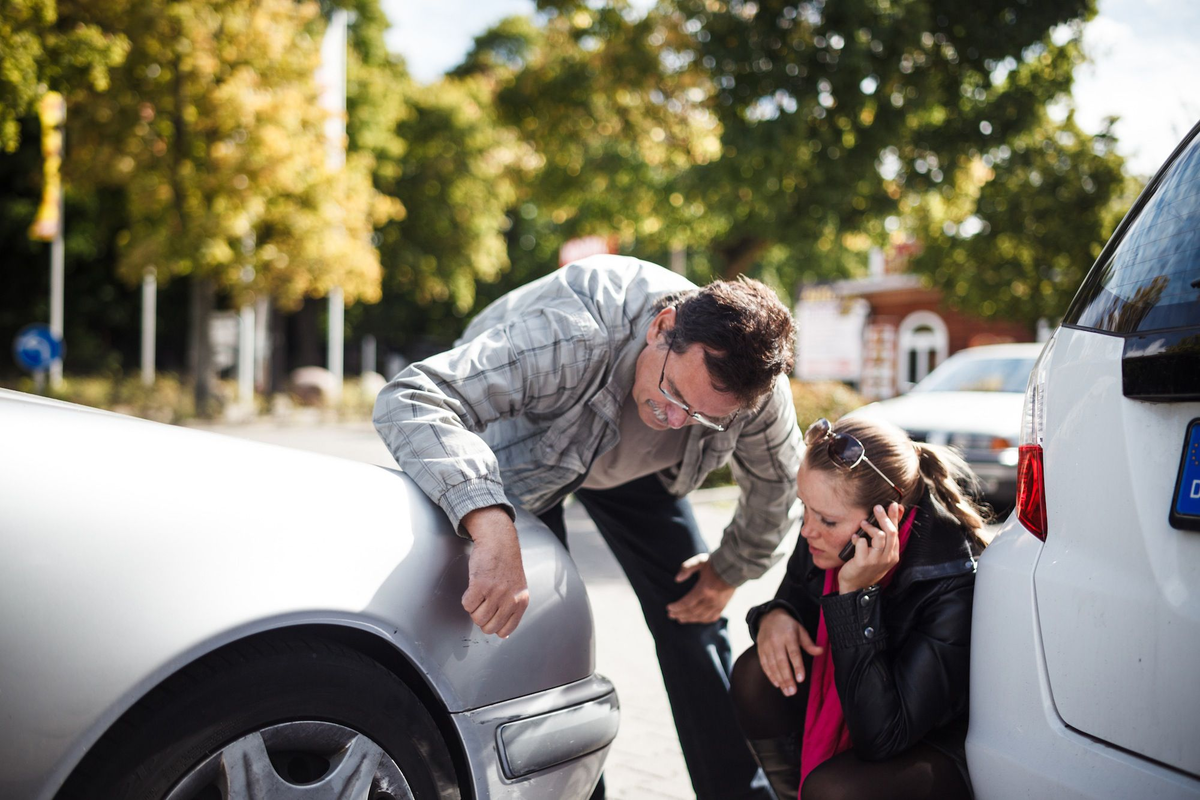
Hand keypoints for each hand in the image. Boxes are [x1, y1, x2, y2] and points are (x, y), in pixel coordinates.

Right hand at [460, 506, 529, 637]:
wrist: (499, 541)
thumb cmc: (506, 563)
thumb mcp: (518, 588)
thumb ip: (512, 609)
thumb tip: (503, 634)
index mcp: (521, 602)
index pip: (505, 630)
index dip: (494, 626)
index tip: (491, 616)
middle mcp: (510, 599)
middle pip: (488, 627)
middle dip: (481, 618)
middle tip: (483, 603)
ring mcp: (495, 593)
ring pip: (476, 618)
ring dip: (473, 608)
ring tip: (479, 594)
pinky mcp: (480, 585)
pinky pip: (467, 605)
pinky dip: (466, 599)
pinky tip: (473, 587)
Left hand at [666, 554, 734, 623]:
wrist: (734, 567)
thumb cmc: (715, 563)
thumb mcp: (699, 561)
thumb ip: (687, 568)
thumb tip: (677, 579)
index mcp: (704, 589)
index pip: (686, 603)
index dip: (676, 607)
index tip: (668, 608)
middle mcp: (711, 600)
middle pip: (692, 612)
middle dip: (679, 614)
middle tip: (670, 615)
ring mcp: (718, 604)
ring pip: (701, 617)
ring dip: (689, 619)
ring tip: (679, 619)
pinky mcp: (723, 606)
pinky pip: (711, 618)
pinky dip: (702, 620)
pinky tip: (696, 619)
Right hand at [756, 608, 823, 696]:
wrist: (769, 617)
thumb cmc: (788, 626)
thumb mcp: (800, 630)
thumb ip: (809, 643)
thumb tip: (821, 652)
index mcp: (788, 635)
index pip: (793, 653)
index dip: (797, 666)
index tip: (801, 679)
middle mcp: (775, 641)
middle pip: (781, 662)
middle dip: (787, 678)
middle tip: (793, 692)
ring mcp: (766, 646)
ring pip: (772, 665)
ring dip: (780, 680)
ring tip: (787, 692)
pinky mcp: (760, 650)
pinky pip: (764, 665)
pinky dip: (770, 675)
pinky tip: (777, 685)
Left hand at [838, 501, 903, 594]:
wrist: (855, 587)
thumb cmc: (866, 568)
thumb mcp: (879, 555)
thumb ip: (883, 540)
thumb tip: (886, 521)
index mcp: (893, 555)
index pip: (896, 532)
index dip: (895, 517)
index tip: (893, 504)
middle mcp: (887, 557)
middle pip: (890, 532)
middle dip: (884, 517)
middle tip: (877, 507)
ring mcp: (876, 560)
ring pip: (879, 536)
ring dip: (870, 527)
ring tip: (862, 524)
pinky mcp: (864, 562)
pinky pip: (862, 543)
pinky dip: (857, 537)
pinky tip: (854, 538)